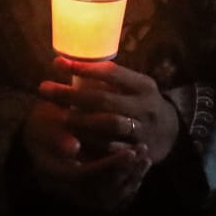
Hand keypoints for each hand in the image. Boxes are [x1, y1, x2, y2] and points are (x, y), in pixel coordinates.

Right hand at [20, 97, 148, 211]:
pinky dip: (128, 187)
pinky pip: (111, 200)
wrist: (42, 127)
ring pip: (107, 199)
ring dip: (129, 180)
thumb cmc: (45, 119)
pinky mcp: (87, 193)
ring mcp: (74, 193)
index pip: (82, 177)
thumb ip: (57, 135)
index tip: (130, 152)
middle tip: (143, 153)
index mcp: (49, 172)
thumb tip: (73, 148)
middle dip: (124, 173)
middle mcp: (61, 189)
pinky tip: (140, 170)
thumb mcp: (45, 121)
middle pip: (98, 193)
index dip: (108, 166)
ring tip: (145, 159)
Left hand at [39, 57, 181, 165]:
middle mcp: (144, 107)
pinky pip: (109, 149)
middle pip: (104, 100)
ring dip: (79, 121)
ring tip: (57, 115)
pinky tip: (70, 138)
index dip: (83, 68)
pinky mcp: (134, 152)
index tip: (58, 63)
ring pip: (107, 125)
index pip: (112, 73)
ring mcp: (141, 131)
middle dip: (71, 95)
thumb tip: (69, 66)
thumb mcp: (135, 86)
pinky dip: (89, 143)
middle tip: (45, 89)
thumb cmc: (142, 103)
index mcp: (143, 86)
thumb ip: (110, 81)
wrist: (170, 134)